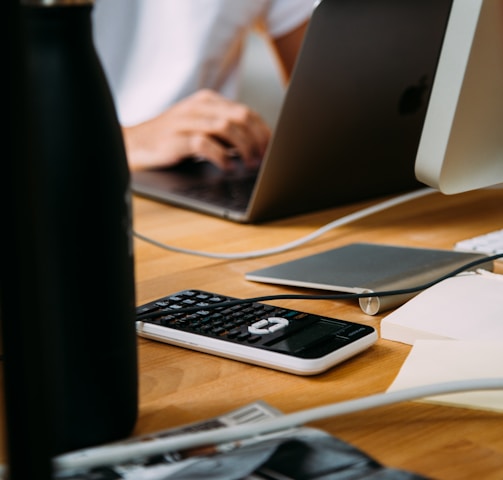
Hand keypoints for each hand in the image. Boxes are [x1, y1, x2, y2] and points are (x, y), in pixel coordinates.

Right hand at [122, 89, 270, 170]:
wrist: (135, 144)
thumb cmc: (172, 139)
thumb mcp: (200, 128)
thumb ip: (225, 133)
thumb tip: (257, 147)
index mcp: (208, 101)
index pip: (246, 111)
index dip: (263, 131)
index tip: (271, 149)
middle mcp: (199, 108)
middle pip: (241, 117)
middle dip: (258, 140)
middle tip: (262, 159)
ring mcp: (186, 122)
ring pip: (227, 128)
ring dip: (244, 149)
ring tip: (249, 165)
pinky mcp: (176, 139)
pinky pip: (205, 144)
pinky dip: (221, 157)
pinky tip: (227, 167)